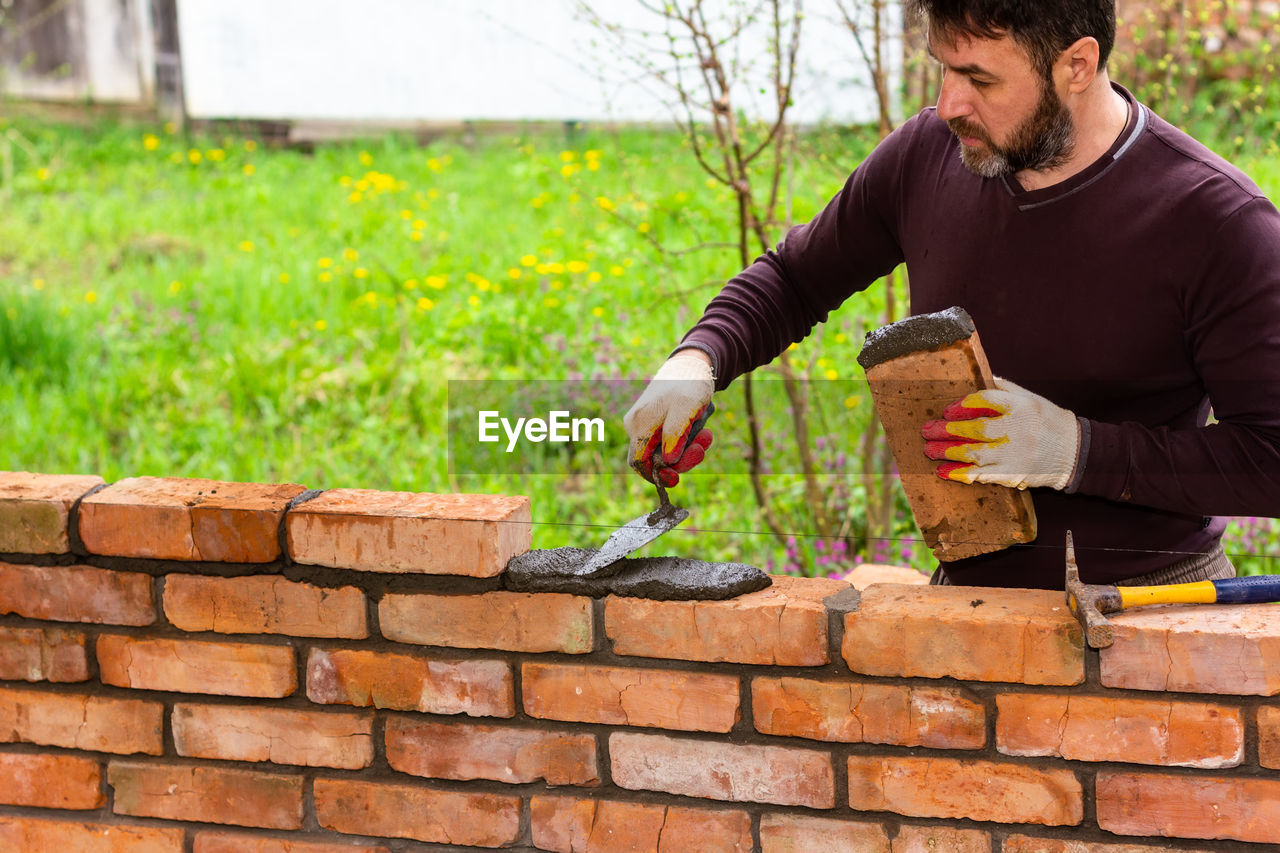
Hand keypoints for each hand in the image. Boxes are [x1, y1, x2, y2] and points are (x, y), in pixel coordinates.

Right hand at [624, 351, 714, 486]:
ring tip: (707, 436)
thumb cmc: (688, 384)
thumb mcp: (686, 409)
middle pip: (653, 459)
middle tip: (702, 449)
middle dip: (680, 459)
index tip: (677, 478)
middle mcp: (636, 425)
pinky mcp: (655, 423)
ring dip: (687, 449)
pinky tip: (702, 432)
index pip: (639, 462)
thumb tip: (668, 460)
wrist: (690, 365)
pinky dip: (686, 441)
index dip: (656, 475)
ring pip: (663, 451)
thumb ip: (675, 435)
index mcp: (639, 424)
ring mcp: (644, 424)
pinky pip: (669, 441)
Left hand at [921, 377, 1080, 489]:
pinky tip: (944, 472)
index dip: (962, 405)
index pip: (986, 400)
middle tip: (926, 430)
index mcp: (1021, 406)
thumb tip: (975, 378)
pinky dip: (961, 474)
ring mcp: (1015, 454)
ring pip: (975, 454)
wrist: (1076, 452)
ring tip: (929, 450)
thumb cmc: (1047, 421)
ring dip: (948, 453)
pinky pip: (982, 475)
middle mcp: (1018, 430)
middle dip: (947, 431)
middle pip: (976, 429)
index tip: (946, 410)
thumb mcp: (1030, 398)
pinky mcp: (1014, 474)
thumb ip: (1004, 389)